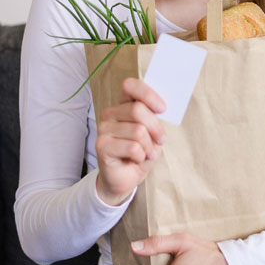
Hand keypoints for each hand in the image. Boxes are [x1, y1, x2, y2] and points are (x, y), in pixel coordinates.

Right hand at [95, 77, 166, 205]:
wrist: (125, 178)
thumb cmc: (141, 153)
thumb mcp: (153, 133)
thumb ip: (155, 118)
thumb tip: (163, 107)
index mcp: (123, 105)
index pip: (130, 86)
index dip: (148, 94)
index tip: (163, 108)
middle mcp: (110, 113)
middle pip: (138, 110)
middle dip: (156, 127)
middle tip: (161, 140)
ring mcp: (104, 129)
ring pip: (138, 131)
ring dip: (149, 146)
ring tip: (146, 153)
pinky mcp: (101, 146)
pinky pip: (133, 148)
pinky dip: (142, 156)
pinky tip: (136, 159)